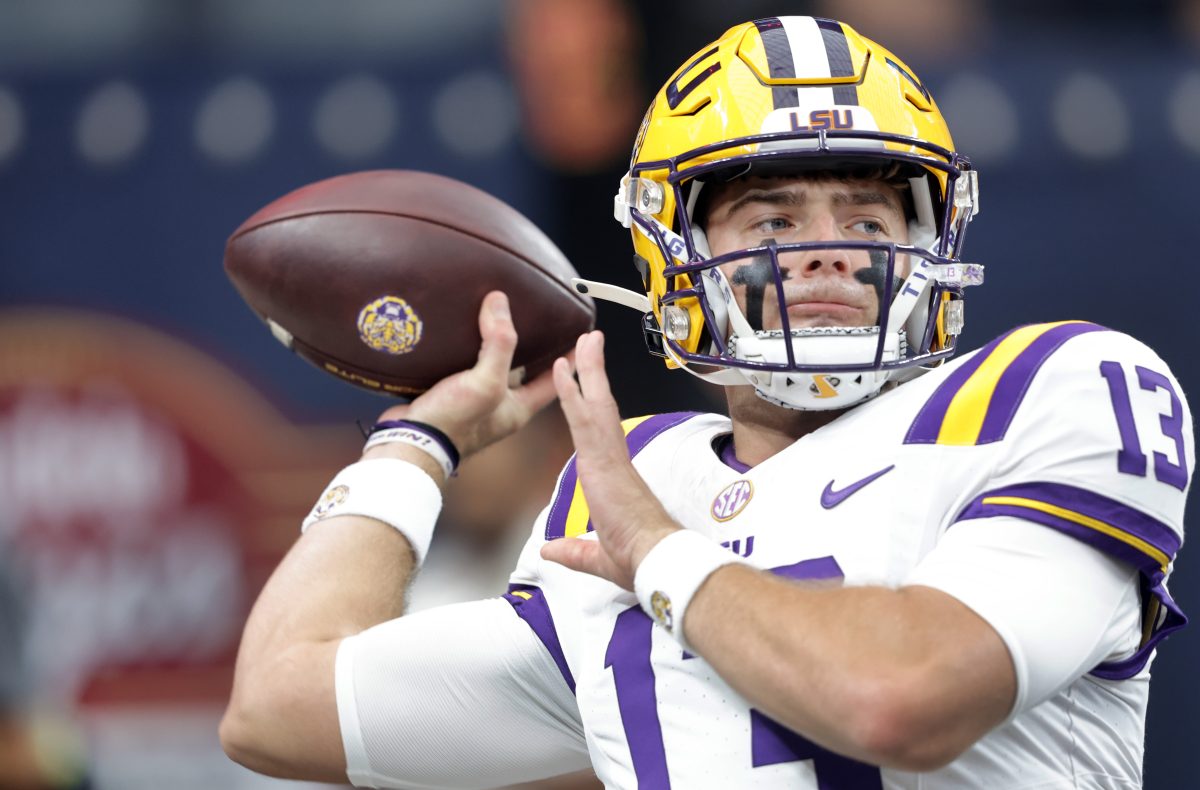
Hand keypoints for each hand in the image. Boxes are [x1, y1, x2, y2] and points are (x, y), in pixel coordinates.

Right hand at [368, 291, 557, 460]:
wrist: (409, 443)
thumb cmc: (454, 423)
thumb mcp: (486, 382)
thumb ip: (499, 344)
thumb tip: (500, 303)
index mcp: (518, 408)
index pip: (554, 381)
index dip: (568, 360)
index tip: (582, 337)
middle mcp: (500, 406)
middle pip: (522, 370)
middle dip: (529, 345)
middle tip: (535, 316)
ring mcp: (474, 401)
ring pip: (491, 366)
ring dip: (493, 344)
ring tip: (497, 314)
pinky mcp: (450, 395)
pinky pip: (464, 367)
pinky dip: (466, 349)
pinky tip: (462, 331)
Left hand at [539, 331, 679, 589]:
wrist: (657, 559)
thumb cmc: (640, 558)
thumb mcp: (596, 555)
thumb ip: (573, 549)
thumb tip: (551, 549)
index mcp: (612, 478)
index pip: (597, 432)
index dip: (589, 404)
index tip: (585, 383)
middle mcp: (612, 461)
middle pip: (600, 406)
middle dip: (593, 372)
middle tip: (589, 341)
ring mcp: (610, 457)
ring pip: (595, 404)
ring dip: (587, 370)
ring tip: (583, 339)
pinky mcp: (605, 460)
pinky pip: (586, 418)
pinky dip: (575, 390)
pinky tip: (564, 369)